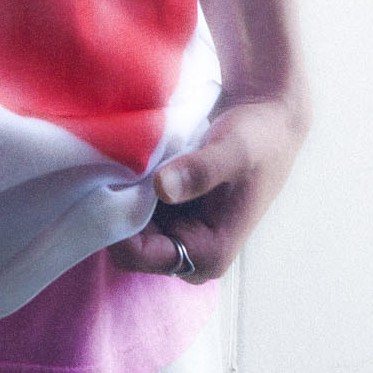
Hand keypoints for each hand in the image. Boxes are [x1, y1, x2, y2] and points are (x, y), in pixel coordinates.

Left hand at [109, 93, 309, 278]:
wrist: (266, 116)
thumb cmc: (258, 138)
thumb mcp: (234, 150)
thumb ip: (201, 170)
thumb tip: (163, 187)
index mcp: (208, 255)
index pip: (138, 256)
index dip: (115, 224)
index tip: (106, 182)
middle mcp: (190, 252)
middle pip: (126, 243)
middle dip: (115, 206)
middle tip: (112, 163)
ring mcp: (178, 231)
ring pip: (126, 223)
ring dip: (119, 192)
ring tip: (122, 155)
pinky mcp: (170, 210)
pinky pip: (133, 204)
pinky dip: (126, 183)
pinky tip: (127, 155)